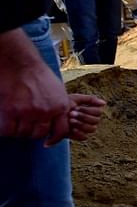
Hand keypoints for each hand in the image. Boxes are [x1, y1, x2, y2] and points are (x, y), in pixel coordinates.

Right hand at [0, 28, 70, 144]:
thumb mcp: (57, 91)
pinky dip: (5, 129)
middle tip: (25, 123)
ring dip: (18, 129)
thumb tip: (56, 123)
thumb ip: (58, 107)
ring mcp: (29, 112)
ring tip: (14, 119)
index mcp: (61, 106)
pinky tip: (5, 122)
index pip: (61, 131)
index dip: (53, 139)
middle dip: (32, 131)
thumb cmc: (37, 74)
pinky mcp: (11, 112)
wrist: (20, 63)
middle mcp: (47, 111)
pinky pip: (8, 131)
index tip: (46, 143)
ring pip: (23, 133)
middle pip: (38, 134)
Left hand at [66, 93, 105, 141]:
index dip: (88, 110)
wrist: (51, 114)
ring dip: (81, 124)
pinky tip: (72, 128)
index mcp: (93, 111)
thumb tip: (104, 103)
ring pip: (91, 129)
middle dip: (83, 117)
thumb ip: (90, 99)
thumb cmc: (64, 104)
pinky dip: (79, 133)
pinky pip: (84, 137)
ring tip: (70, 120)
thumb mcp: (75, 99)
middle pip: (96, 121)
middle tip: (71, 113)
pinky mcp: (79, 136)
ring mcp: (86, 129)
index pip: (98, 112)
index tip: (76, 107)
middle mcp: (92, 121)